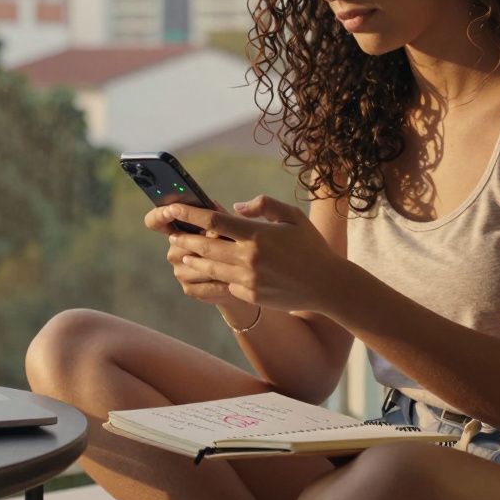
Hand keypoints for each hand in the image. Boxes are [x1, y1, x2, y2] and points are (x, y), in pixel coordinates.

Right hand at [144, 200, 238, 305]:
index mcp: (178, 231)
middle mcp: (174, 250)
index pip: (156, 221)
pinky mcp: (189, 288)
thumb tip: (213, 203)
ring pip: (197, 264)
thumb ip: (220, 216)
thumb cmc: (232, 246)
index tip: (171, 209)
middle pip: (184, 242)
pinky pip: (204, 285)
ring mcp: (179, 270)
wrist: (239, 279)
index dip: (160, 215)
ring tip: (235, 262)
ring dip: (216, 263)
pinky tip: (232, 280)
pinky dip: (220, 283)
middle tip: (226, 239)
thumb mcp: (227, 228)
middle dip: (206, 240)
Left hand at [164, 195, 350, 312]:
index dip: (190, 214)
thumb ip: (263, 205)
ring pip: (209, 268)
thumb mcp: (292, 216)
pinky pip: (223, 284)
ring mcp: (248, 279)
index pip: (214, 221)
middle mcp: (248, 257)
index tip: (173, 209)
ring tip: (182, 254)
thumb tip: (235, 207)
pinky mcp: (249, 295)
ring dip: (193, 260)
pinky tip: (205, 272)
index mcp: (257, 234)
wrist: (327, 285)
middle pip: (205, 246)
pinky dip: (212, 277)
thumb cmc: (311, 245)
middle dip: (185, 239)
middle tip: (172, 234)